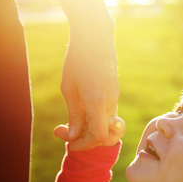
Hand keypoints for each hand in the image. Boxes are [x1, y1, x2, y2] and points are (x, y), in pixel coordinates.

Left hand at [60, 18, 118, 149]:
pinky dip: (94, 119)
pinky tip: (79, 110)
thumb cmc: (78, 59)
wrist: (96, 36)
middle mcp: (111, 102)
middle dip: (87, 141)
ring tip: (71, 122)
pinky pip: (107, 113)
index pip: (98, 136)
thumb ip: (74, 115)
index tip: (68, 143)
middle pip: (106, 135)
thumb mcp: (69, 88)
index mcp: (98, 101)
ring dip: (89, 130)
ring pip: (106, 125)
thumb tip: (73, 137)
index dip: (83, 145)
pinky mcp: (114, 92)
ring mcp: (115, 96)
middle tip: (67, 133)